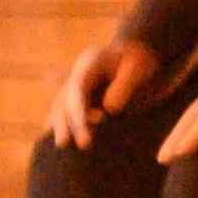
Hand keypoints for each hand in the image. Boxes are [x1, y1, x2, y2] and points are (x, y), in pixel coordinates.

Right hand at [46, 35, 159, 150]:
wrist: (140, 54)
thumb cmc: (142, 60)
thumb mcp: (138, 67)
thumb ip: (124, 86)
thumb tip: (108, 109)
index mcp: (90, 63)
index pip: (78, 91)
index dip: (78, 115)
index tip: (84, 137)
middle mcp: (79, 73)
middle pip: (65, 99)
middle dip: (65, 123)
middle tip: (63, 144)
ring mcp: (79, 84)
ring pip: (62, 105)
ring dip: (60, 124)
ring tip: (60, 144)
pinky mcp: (84, 95)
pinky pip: (67, 109)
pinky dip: (62, 121)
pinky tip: (55, 134)